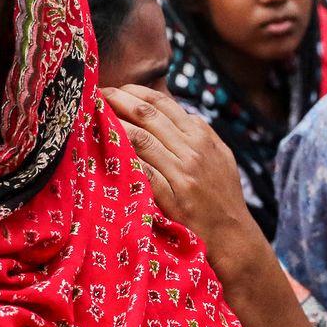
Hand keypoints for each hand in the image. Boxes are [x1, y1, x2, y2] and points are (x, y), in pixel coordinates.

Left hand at [103, 86, 264, 259]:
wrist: (233, 236)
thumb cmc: (223, 197)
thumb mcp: (221, 156)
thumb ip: (200, 133)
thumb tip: (177, 113)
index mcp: (201, 135)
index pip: (163, 103)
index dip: (134, 92)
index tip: (114, 89)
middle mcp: (192, 149)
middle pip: (147, 115)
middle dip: (117, 100)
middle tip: (95, 94)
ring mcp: (182, 173)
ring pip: (141, 138)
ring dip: (114, 126)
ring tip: (92, 118)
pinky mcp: (172, 196)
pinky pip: (142, 171)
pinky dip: (123, 158)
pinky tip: (104, 151)